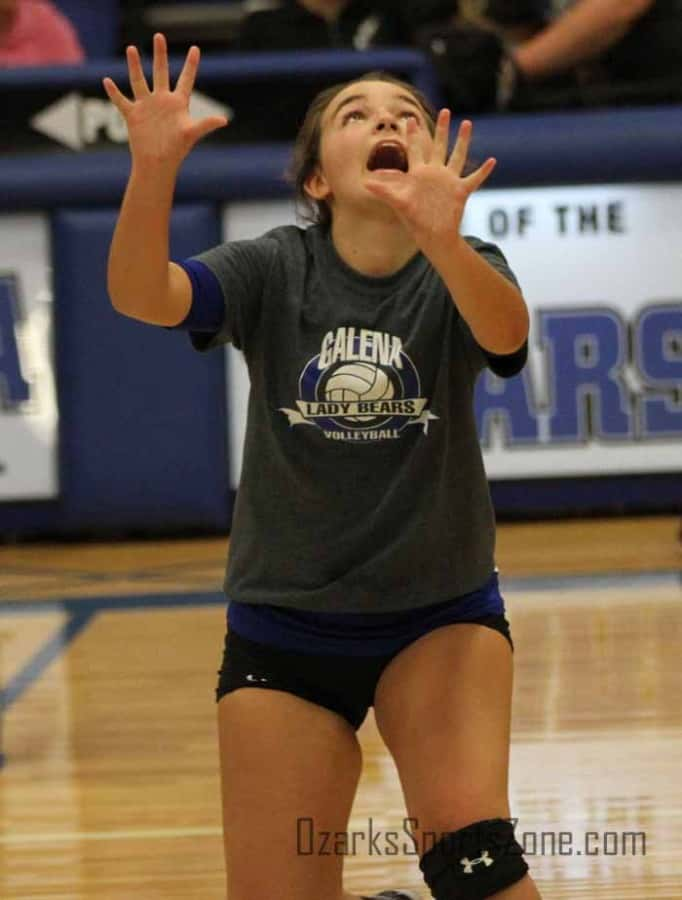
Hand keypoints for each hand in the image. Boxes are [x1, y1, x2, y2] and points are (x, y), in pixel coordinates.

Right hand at [102, 33, 228, 170]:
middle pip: (161, 72)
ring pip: (139, 81)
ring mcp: (147, 107)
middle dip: (160, 55)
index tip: (195, 49)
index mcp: (178, 104)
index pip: (186, 80)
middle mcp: (162, 102)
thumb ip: (206, 124)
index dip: (191, 65)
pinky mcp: (133, 115)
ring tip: (132, 49)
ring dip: (135, 66)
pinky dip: (114, 92)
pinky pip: (121, 101)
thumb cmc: (176, 151)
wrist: (157, 164)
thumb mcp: (191, 134)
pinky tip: (107, 81)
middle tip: (159, 36)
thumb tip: (224, 120)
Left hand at [364, 111, 495, 253]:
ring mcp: (449, 181)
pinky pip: (474, 179)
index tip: (410, 118)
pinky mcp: (460, 191)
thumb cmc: (414, 221)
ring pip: (458, 156)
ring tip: (467, 124)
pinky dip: (483, 171)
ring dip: (463, 141)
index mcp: (419, 174)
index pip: (415, 149)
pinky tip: (492, 160)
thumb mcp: (398, 203)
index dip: (413, 135)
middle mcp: (435, 174)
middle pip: (439, 146)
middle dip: (441, 129)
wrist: (432, 236)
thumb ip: (384, 190)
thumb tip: (365, 183)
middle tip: (445, 110)